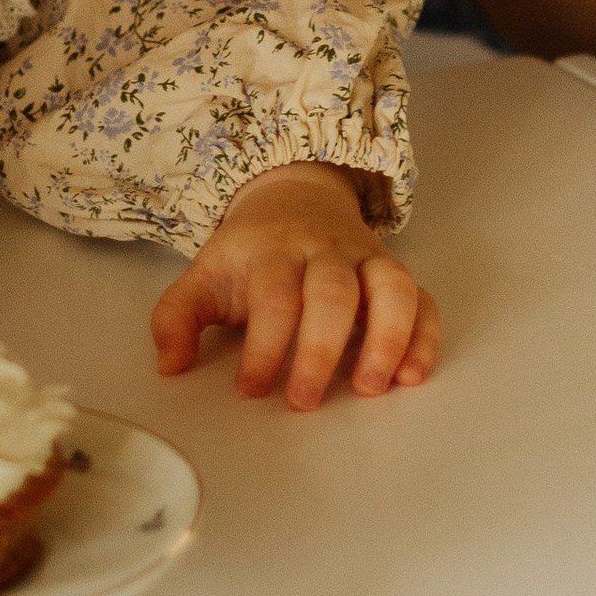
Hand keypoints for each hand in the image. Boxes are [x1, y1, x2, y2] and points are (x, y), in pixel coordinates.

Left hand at [150, 165, 439, 408]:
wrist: (294, 193)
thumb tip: (170, 365)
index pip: (274, 295)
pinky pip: (422, 296)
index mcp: (273, 252)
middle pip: (332, 292)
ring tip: (372, 388)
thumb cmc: (249, 253)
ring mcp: (365, 259)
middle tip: (304, 402)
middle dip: (321, 349)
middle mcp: (325, 252)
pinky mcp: (393, 272)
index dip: (265, 344)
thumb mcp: (204, 276)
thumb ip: (178, 317)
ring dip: (386, 337)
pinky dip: (425, 334)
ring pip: (390, 286)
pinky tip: (413, 376)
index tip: (251, 389)